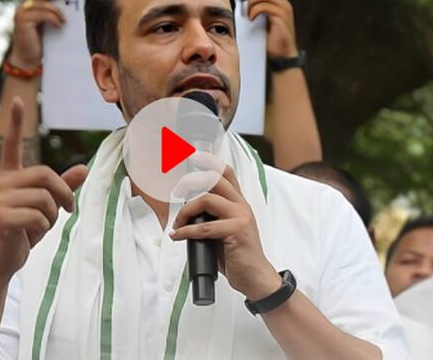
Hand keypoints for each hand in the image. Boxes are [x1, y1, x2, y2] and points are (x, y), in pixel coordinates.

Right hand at [0, 98, 87, 278]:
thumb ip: (64, 186)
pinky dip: (43, 228)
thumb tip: (85, 166)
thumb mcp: (47, 205)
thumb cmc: (26, 229)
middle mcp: (2, 183)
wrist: (4, 259)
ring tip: (41, 226)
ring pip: (45, 198)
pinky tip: (31, 235)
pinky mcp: (0, 216)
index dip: (17, 123)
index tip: (18, 100)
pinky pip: (38, 215)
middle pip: (46, 175)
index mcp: (11, 176)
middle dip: (63, 195)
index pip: (12, 145)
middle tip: (67, 210)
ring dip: (53, 216)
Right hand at [8, 0, 68, 68]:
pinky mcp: (23, 21)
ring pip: (42, 4)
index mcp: (29, 7)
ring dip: (56, 11)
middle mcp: (23, 8)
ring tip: (64, 20)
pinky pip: (42, 14)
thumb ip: (51, 16)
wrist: (27, 60)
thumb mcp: (47, 27)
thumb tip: (68, 9)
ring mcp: (21, 13)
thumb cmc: (39, 45)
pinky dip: (53, 18)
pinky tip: (59, 25)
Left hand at [170, 155, 280, 300]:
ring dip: (185, 211)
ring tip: (178, 224)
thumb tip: (188, 212)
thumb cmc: (239, 255)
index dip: (209, 161)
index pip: (226, 173)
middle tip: (176, 191)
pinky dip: (186, 231)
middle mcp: (240, 205)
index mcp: (238, 202)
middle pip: (214, 180)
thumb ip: (213, 216)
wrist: (256, 277)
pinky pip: (204, 227)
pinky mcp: (236, 232)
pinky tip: (179, 235)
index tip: (193, 155)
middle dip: (190, 181)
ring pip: (207, 200)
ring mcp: (240, 217)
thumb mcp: (227, 229)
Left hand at [242, 0, 297, 58]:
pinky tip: (251, 19)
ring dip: (251, 3)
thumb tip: (241, 1)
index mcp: (279, 3)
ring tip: (246, 15)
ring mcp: (284, 10)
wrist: (282, 56)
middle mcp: (284, 3)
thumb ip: (255, 10)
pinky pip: (265, 6)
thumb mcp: (261, 22)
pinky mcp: (281, 17)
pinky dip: (254, 11)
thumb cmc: (271, 41)